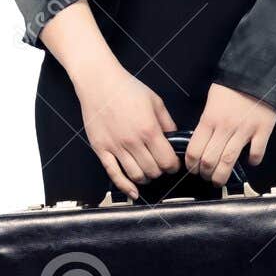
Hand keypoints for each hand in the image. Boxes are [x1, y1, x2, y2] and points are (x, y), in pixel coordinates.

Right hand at [75, 62, 179, 199]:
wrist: (99, 82)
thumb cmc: (127, 88)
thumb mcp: (155, 101)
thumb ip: (168, 122)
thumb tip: (175, 138)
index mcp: (149, 130)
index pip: (167, 160)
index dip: (173, 166)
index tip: (173, 164)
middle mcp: (133, 141)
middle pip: (153, 171)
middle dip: (160, 172)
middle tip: (160, 166)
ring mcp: (116, 147)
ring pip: (136, 176)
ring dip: (145, 178)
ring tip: (148, 173)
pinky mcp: (101, 149)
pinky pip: (113, 174)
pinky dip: (125, 187)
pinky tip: (132, 192)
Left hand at [185, 83, 275, 184]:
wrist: (257, 74)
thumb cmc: (232, 88)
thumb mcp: (211, 103)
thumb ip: (206, 123)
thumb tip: (200, 144)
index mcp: (209, 119)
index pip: (194, 150)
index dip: (191, 165)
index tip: (193, 169)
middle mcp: (225, 127)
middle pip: (209, 160)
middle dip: (205, 174)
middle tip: (206, 177)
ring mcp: (245, 130)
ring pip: (229, 161)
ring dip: (222, 176)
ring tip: (220, 180)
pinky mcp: (263, 131)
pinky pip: (256, 153)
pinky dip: (253, 161)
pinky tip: (250, 161)